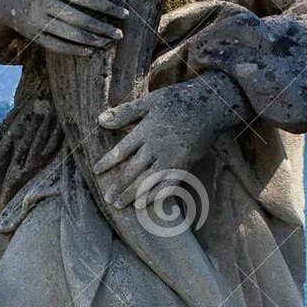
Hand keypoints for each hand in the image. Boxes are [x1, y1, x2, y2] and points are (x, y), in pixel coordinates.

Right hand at [0, 0, 126, 56]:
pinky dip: (74, 50)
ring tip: (108, 41)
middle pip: (78, 19)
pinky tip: (90, 50)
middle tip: (120, 33)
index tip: (122, 13)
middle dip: (101, 27)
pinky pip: (56, 46)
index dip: (104, 6)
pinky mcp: (33, 36)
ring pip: (68, 35)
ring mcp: (36, 23)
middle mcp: (42, 6)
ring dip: (91, 40)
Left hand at [93, 76, 238, 208]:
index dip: (107, 162)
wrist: (211, 106)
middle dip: (118, 186)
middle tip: (107, 199)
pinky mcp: (185, 164)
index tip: (95, 171)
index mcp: (146, 131)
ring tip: (119, 205)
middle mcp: (157, 147)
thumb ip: (125, 113)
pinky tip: (145, 204)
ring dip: (133, 194)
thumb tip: (99, 120)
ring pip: (149, 180)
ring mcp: (172, 157)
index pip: (121, 150)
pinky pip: (169, 184)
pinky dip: (157, 195)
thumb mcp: (149, 101)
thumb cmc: (177, 101)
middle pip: (133, 170)